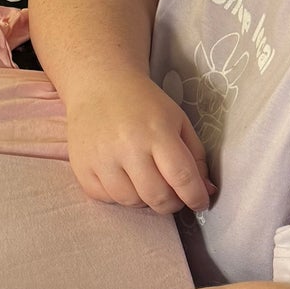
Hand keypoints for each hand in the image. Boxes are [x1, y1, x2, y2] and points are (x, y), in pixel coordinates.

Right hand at [66, 74, 214, 213]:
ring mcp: (101, 158)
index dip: (195, 197)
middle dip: (172, 203)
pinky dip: (118, 196)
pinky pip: (105, 198)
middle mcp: (128, 146)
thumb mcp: (178, 121)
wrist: (100, 84)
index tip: (200, 203)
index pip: (181, 177)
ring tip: (146, 183)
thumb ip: (196, 157)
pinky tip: (123, 180)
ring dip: (144, 200)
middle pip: (157, 196)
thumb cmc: (144, 104)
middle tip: (174, 197)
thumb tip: (207, 191)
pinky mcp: (82, 166)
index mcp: (158, 132)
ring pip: (130, 202)